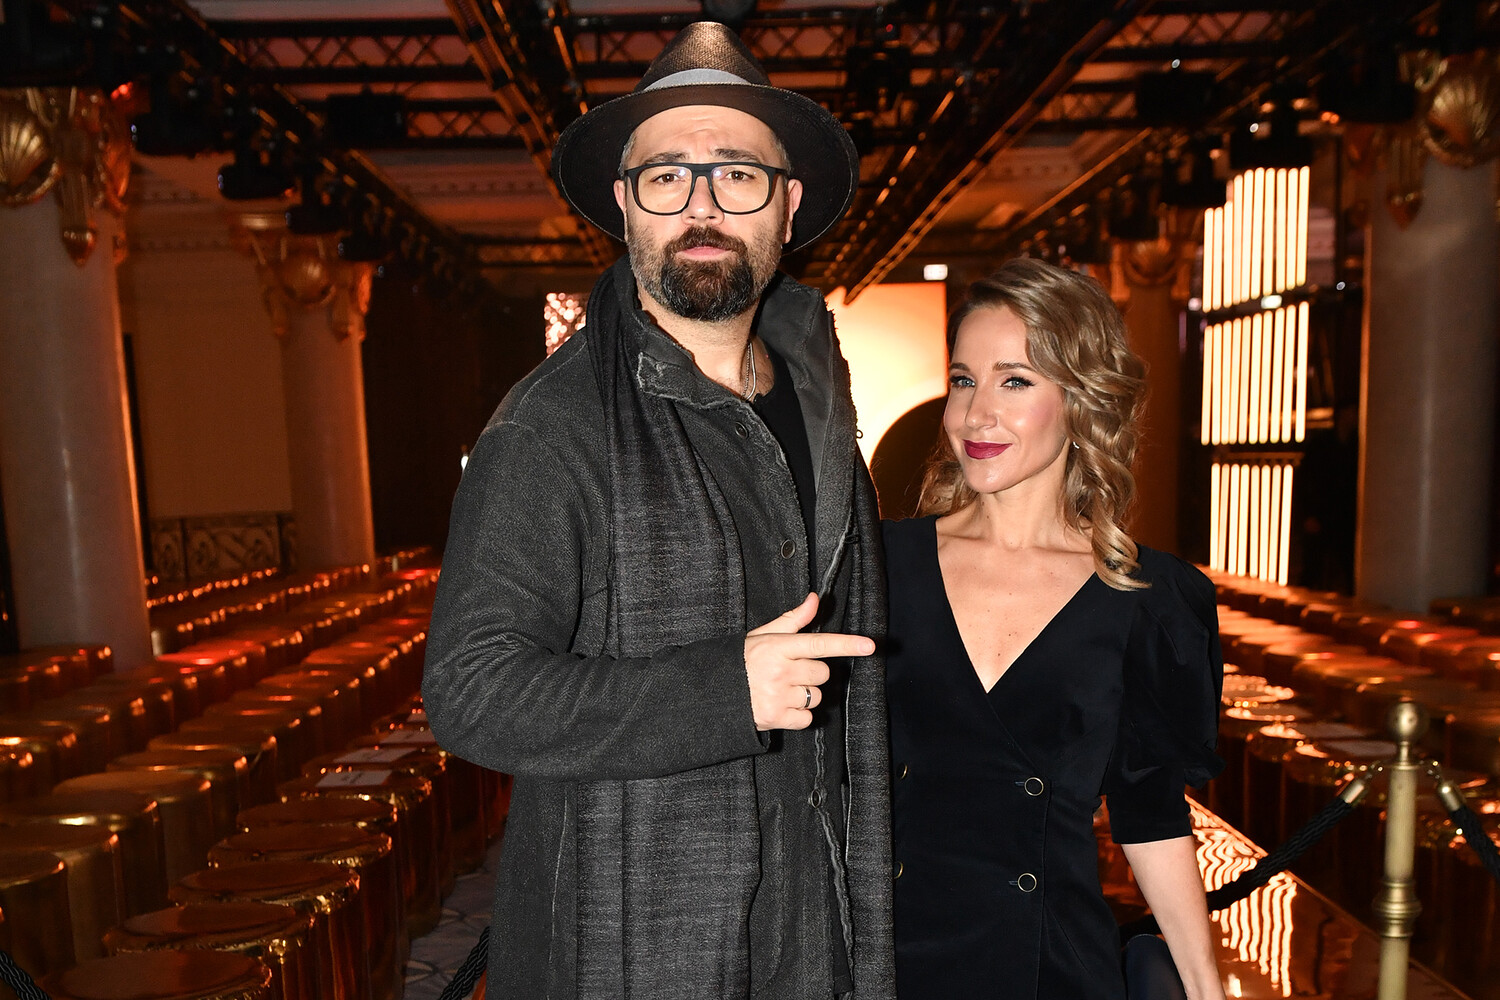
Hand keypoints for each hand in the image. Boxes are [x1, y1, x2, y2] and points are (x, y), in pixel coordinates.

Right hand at [744, 593, 874, 730]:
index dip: (846, 644)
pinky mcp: (777, 718)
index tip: (869, 645)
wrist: (713, 692)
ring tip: (782, 690)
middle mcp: (780, 671)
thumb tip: (815, 599)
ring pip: (816, 696)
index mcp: (778, 647)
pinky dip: (798, 715)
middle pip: (822, 673)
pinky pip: (807, 718)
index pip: (819, 644)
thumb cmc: (742, 660)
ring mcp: (779, 696)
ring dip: (805, 695)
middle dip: (811, 673)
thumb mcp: (763, 635)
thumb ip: (793, 619)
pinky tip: (781, 705)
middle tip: (789, 672)